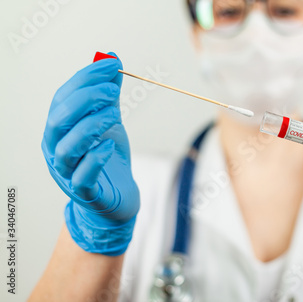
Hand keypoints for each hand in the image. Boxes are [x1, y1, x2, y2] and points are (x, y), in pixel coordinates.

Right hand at [41, 53, 138, 255]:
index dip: (86, 79)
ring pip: (67, 148)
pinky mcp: (85, 193)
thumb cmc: (108, 158)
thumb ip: (108, 96)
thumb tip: (111, 61)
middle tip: (113, 91)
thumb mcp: (109, 122)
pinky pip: (82, 177)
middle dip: (85, 100)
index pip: (63, 98)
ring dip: (90, 126)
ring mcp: (68, 173)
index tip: (112, 65)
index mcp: (60, 129)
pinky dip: (94, 160)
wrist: (118, 197)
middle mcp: (57, 150)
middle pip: (59, 120)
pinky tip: (108, 147)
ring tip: (114, 115)